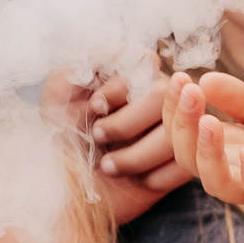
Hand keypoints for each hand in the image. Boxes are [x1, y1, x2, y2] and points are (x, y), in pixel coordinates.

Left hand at [46, 69, 190, 223]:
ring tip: (108, 166)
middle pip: (164, 94)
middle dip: (125, 122)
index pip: (144, 63)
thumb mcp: (58, 97)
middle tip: (98, 138)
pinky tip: (134, 182)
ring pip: (176, 133)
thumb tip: (125, 48)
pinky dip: (155, 176)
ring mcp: (172, 132)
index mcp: (131, 78)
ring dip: (136, 154)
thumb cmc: (61, 141)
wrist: (63, 195)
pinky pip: (185, 165)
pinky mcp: (179, 166)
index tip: (94, 107)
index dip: (118, 87)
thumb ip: (83, 63)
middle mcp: (156, 101)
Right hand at [166, 71, 243, 231]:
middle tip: (189, 92)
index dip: (175, 107)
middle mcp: (231, 170)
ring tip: (209, 122)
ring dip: (208, 153)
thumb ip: (240, 99)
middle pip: (189, 157)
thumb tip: (205, 78)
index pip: (184, 132)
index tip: (179, 77)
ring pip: (216, 182)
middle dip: (184, 125)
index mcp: (223, 147)